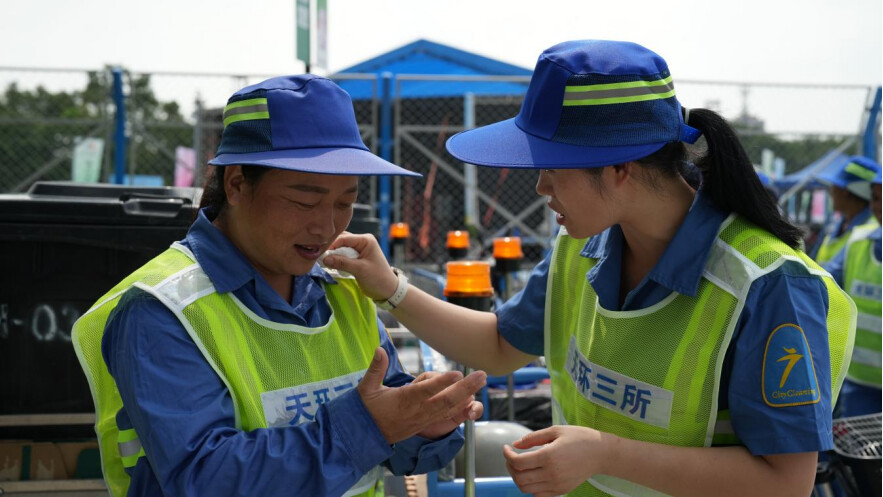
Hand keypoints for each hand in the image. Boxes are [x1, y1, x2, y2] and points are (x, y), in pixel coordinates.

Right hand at [323, 232, 398, 300]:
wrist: (387, 290)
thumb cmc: (378, 278)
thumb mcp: (360, 270)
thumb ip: (342, 263)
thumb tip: (325, 259)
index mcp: (366, 240)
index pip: (344, 238)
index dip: (332, 244)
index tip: (319, 252)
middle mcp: (362, 241)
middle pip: (341, 240)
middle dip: (331, 247)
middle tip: (318, 255)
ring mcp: (359, 249)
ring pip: (341, 247)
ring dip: (333, 253)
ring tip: (321, 259)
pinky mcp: (356, 257)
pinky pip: (343, 255)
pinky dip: (336, 258)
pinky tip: (328, 262)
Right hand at [357, 347, 486, 443]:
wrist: (366, 436)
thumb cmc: (367, 409)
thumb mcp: (367, 388)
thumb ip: (376, 368)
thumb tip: (379, 349)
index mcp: (403, 400)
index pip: (425, 391)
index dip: (441, 382)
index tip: (457, 373)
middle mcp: (417, 411)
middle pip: (445, 400)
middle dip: (465, 388)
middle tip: (481, 375)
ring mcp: (423, 419)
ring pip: (449, 409)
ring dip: (467, 396)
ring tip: (481, 382)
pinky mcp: (426, 424)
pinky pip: (446, 417)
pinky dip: (460, 409)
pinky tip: (473, 400)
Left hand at [503, 425, 613, 496]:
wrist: (600, 453)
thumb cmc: (579, 438)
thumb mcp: (555, 430)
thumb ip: (533, 438)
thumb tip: (515, 445)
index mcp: (549, 456)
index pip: (518, 462)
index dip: (507, 455)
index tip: (506, 448)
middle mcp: (552, 473)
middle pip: (519, 478)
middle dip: (510, 467)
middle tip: (511, 457)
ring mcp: (556, 485)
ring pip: (526, 489)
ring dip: (518, 478)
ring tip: (520, 466)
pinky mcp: (561, 491)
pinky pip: (538, 495)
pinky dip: (530, 487)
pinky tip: (532, 475)